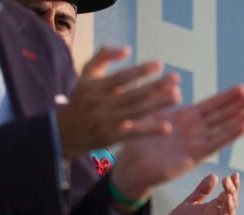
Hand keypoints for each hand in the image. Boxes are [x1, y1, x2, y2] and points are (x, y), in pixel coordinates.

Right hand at [57, 46, 179, 158]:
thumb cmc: (82, 98)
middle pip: (134, 94)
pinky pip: (134, 133)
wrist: (66, 131)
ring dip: (159, 105)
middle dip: (157, 86)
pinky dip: (150, 130)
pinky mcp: (112, 137)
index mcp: (95, 87)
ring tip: (177, 96)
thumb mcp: (86, 75)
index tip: (160, 64)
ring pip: (137, 112)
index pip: (122, 77)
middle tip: (176, 79)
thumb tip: (126, 49)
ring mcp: (107, 121)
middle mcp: (101, 104)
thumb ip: (103, 57)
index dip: (141, 70)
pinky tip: (167, 127)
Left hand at [111, 86, 243, 201]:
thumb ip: (162, 97)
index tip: (243, 88)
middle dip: (240, 106)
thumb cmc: (137, 140)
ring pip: (224, 128)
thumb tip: (174, 80)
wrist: (132, 166)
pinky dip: (231, 135)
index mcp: (185, 117)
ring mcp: (196, 142)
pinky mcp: (194, 156)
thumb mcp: (149, 113)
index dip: (227, 97)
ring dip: (242, 119)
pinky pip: (216, 144)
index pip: (211, 105)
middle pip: (222, 115)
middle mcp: (195, 130)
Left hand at [152, 173, 239, 214]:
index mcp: (213, 208)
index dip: (233, 185)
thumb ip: (202, 190)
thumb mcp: (190, 202)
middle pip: (230, 204)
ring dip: (230, 207)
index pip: (228, 195)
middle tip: (227, 181)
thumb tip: (214, 176)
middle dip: (231, 192)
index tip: (235, 174)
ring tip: (228, 195)